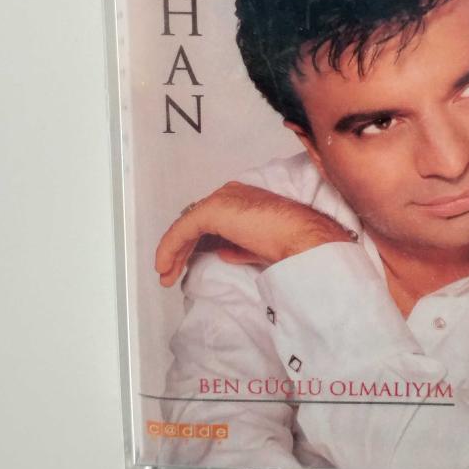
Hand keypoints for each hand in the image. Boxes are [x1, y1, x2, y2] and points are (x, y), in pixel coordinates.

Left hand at [155, 181, 351, 286]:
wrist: (302, 238)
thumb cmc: (290, 242)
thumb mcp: (258, 246)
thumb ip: (238, 246)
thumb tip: (222, 252)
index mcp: (242, 199)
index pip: (209, 219)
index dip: (194, 243)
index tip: (184, 265)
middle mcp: (229, 194)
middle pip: (195, 221)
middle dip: (180, 249)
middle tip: (169, 273)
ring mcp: (221, 200)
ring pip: (186, 225)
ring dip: (173, 252)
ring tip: (166, 275)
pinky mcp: (213, 210)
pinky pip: (183, 229)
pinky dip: (171, 248)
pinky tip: (166, 265)